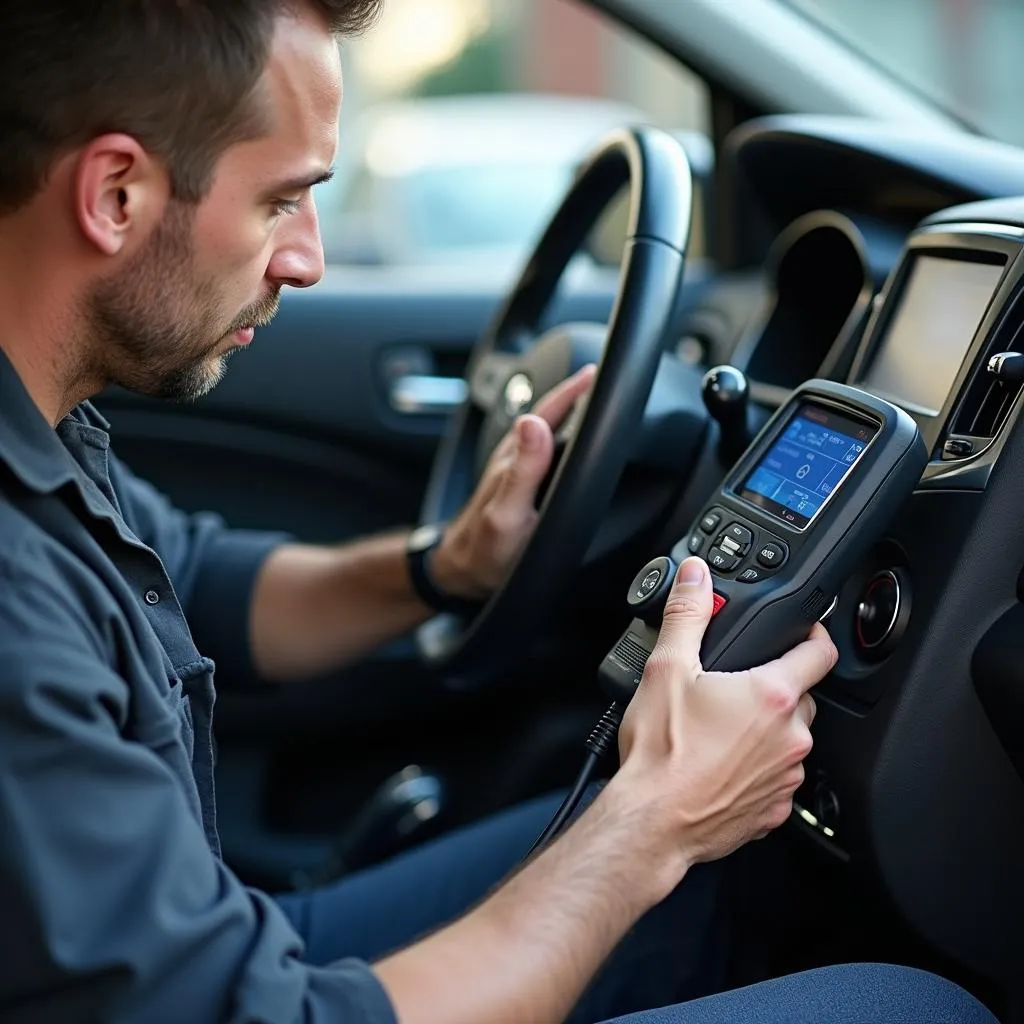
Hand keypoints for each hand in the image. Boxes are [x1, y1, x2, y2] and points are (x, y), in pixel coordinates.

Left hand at [431, 364, 597, 599]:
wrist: (462, 574)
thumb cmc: (486, 551)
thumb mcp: (508, 513)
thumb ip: (523, 470)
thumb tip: (533, 422)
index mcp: (516, 458)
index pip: (549, 410)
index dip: (575, 390)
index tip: (600, 371)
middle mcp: (515, 458)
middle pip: (550, 414)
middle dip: (577, 394)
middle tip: (605, 378)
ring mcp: (516, 471)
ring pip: (547, 430)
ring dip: (570, 413)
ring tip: (594, 401)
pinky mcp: (518, 486)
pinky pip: (545, 451)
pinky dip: (563, 439)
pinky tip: (572, 444)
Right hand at [611, 556, 836, 895]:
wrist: (651, 823)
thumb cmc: (660, 753)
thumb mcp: (666, 668)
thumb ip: (687, 614)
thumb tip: (696, 576)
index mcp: (771, 694)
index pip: (820, 652)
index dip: (814, 634)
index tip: (803, 630)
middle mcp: (789, 736)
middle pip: (800, 697)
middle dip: (774, 688)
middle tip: (732, 688)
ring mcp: (785, 776)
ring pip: (788, 740)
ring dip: (764, 732)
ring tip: (718, 731)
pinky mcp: (773, 810)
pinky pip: (775, 779)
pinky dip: (755, 770)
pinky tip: (718, 766)